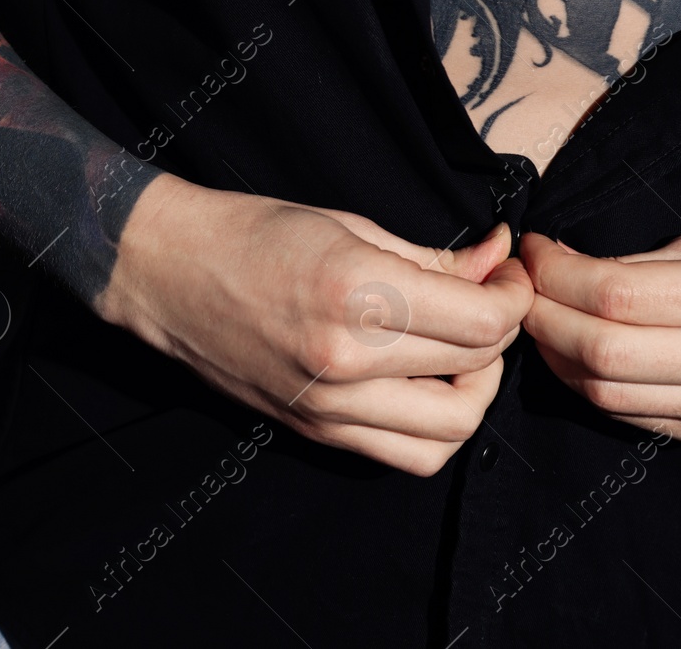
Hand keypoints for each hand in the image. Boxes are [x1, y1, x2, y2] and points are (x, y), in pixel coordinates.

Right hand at [100, 174, 533, 475]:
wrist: (166, 271)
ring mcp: (329, 405)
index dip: (514, 296)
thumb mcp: (350, 225)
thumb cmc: (252, 233)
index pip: (482, 321)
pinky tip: (426, 384)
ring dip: (476, 391)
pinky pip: (406, 454)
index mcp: (357, 291)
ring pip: (451, 431)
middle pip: (475, 370)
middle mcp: (347, 358)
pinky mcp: (316, 430)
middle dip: (502, 335)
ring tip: (463, 353)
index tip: (507, 275)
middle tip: (491, 304)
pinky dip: (436, 427)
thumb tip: (498, 261)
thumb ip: (434, 256)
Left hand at [520, 212, 680, 445]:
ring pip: (607, 395)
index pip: (616, 297)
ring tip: (539, 314)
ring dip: (555, 354)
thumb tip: (558, 267)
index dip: (556, 273)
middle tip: (520, 285)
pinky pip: (631, 416)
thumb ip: (642, 263)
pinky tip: (574, 349)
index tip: (533, 248)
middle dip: (542, 316)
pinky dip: (588, 383)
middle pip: (602, 353)